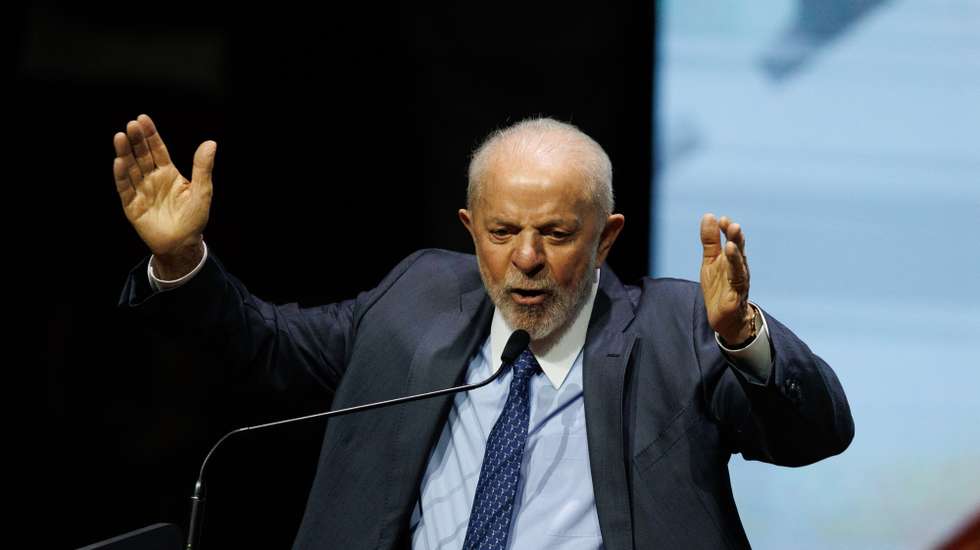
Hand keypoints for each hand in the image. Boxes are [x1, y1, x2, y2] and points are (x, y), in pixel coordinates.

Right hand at [113, 114, 214, 272]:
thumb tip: (211, 143)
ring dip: (125, 153)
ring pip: (130, 168)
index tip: (143, 119)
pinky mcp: (132, 205)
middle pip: (141, 155)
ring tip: (120, 136)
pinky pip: (125, 188)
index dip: (150, 135)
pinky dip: (121, 175)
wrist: (183, 243)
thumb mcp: (202, 191)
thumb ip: (203, 168)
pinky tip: (119, 161)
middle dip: (136, 140)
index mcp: (168, 173)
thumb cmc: (194, 218)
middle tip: (132, 124)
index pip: (157, 149)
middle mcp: (152, 179)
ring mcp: (141, 191)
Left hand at [700, 213, 754, 344]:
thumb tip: (709, 216)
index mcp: (732, 258)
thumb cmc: (719, 287)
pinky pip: (736, 284)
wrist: (726, 318)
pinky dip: (734, 275)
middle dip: (736, 238)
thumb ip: (711, 241)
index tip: (721, 219)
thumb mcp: (710, 261)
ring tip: (731, 244)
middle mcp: (739, 268)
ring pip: (739, 266)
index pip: (732, 240)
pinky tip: (730, 270)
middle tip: (732, 225)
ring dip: (736, 255)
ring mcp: (739, 281)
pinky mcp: (736, 296)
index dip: (727, 230)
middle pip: (739, 250)